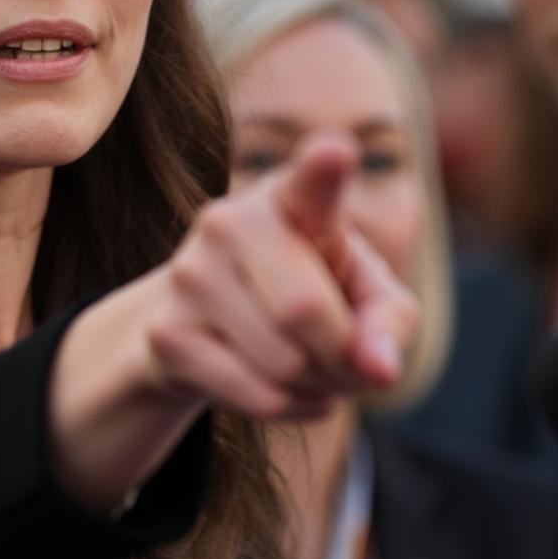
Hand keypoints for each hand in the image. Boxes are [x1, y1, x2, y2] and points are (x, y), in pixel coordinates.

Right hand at [49, 133, 418, 511]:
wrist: (207, 325)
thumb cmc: (308, 294)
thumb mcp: (365, 295)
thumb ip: (390, 321)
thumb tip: (379, 371)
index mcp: (292, 197)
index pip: (310, 180)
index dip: (325, 167)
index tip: (337, 151)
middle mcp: (230, 221)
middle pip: (306, 312)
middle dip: (343, 356)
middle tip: (347, 360)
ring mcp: (189, 275)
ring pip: (284, 362)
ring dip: (318, 385)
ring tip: (312, 370)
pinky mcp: (167, 333)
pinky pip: (256, 395)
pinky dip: (290, 407)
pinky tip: (289, 391)